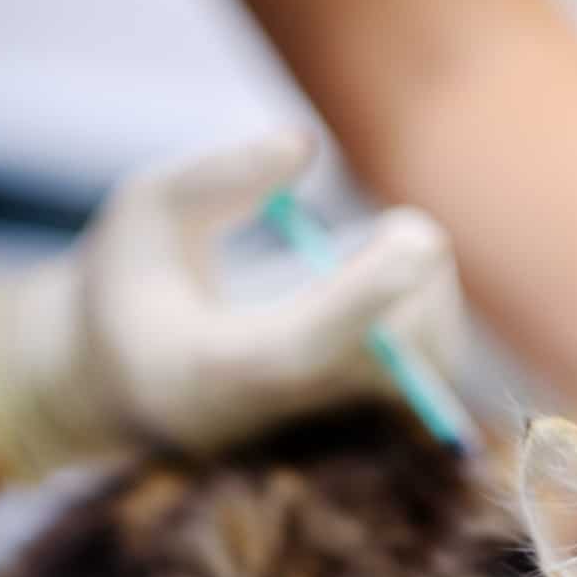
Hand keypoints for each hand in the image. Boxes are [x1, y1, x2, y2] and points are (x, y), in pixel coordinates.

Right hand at [0, 130, 470, 480]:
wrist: (144, 389)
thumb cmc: (139, 293)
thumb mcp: (144, 216)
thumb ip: (214, 179)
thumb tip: (303, 144)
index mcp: (215, 376)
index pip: (303, 349)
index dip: (365, 297)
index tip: (412, 239)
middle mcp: (281, 417)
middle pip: (386, 362)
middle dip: (410, 281)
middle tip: (401, 229)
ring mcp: (329, 432)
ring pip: (426, 369)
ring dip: (426, 292)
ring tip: (387, 253)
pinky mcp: (369, 424)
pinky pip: (437, 372)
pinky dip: (433, 312)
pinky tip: (395, 283)